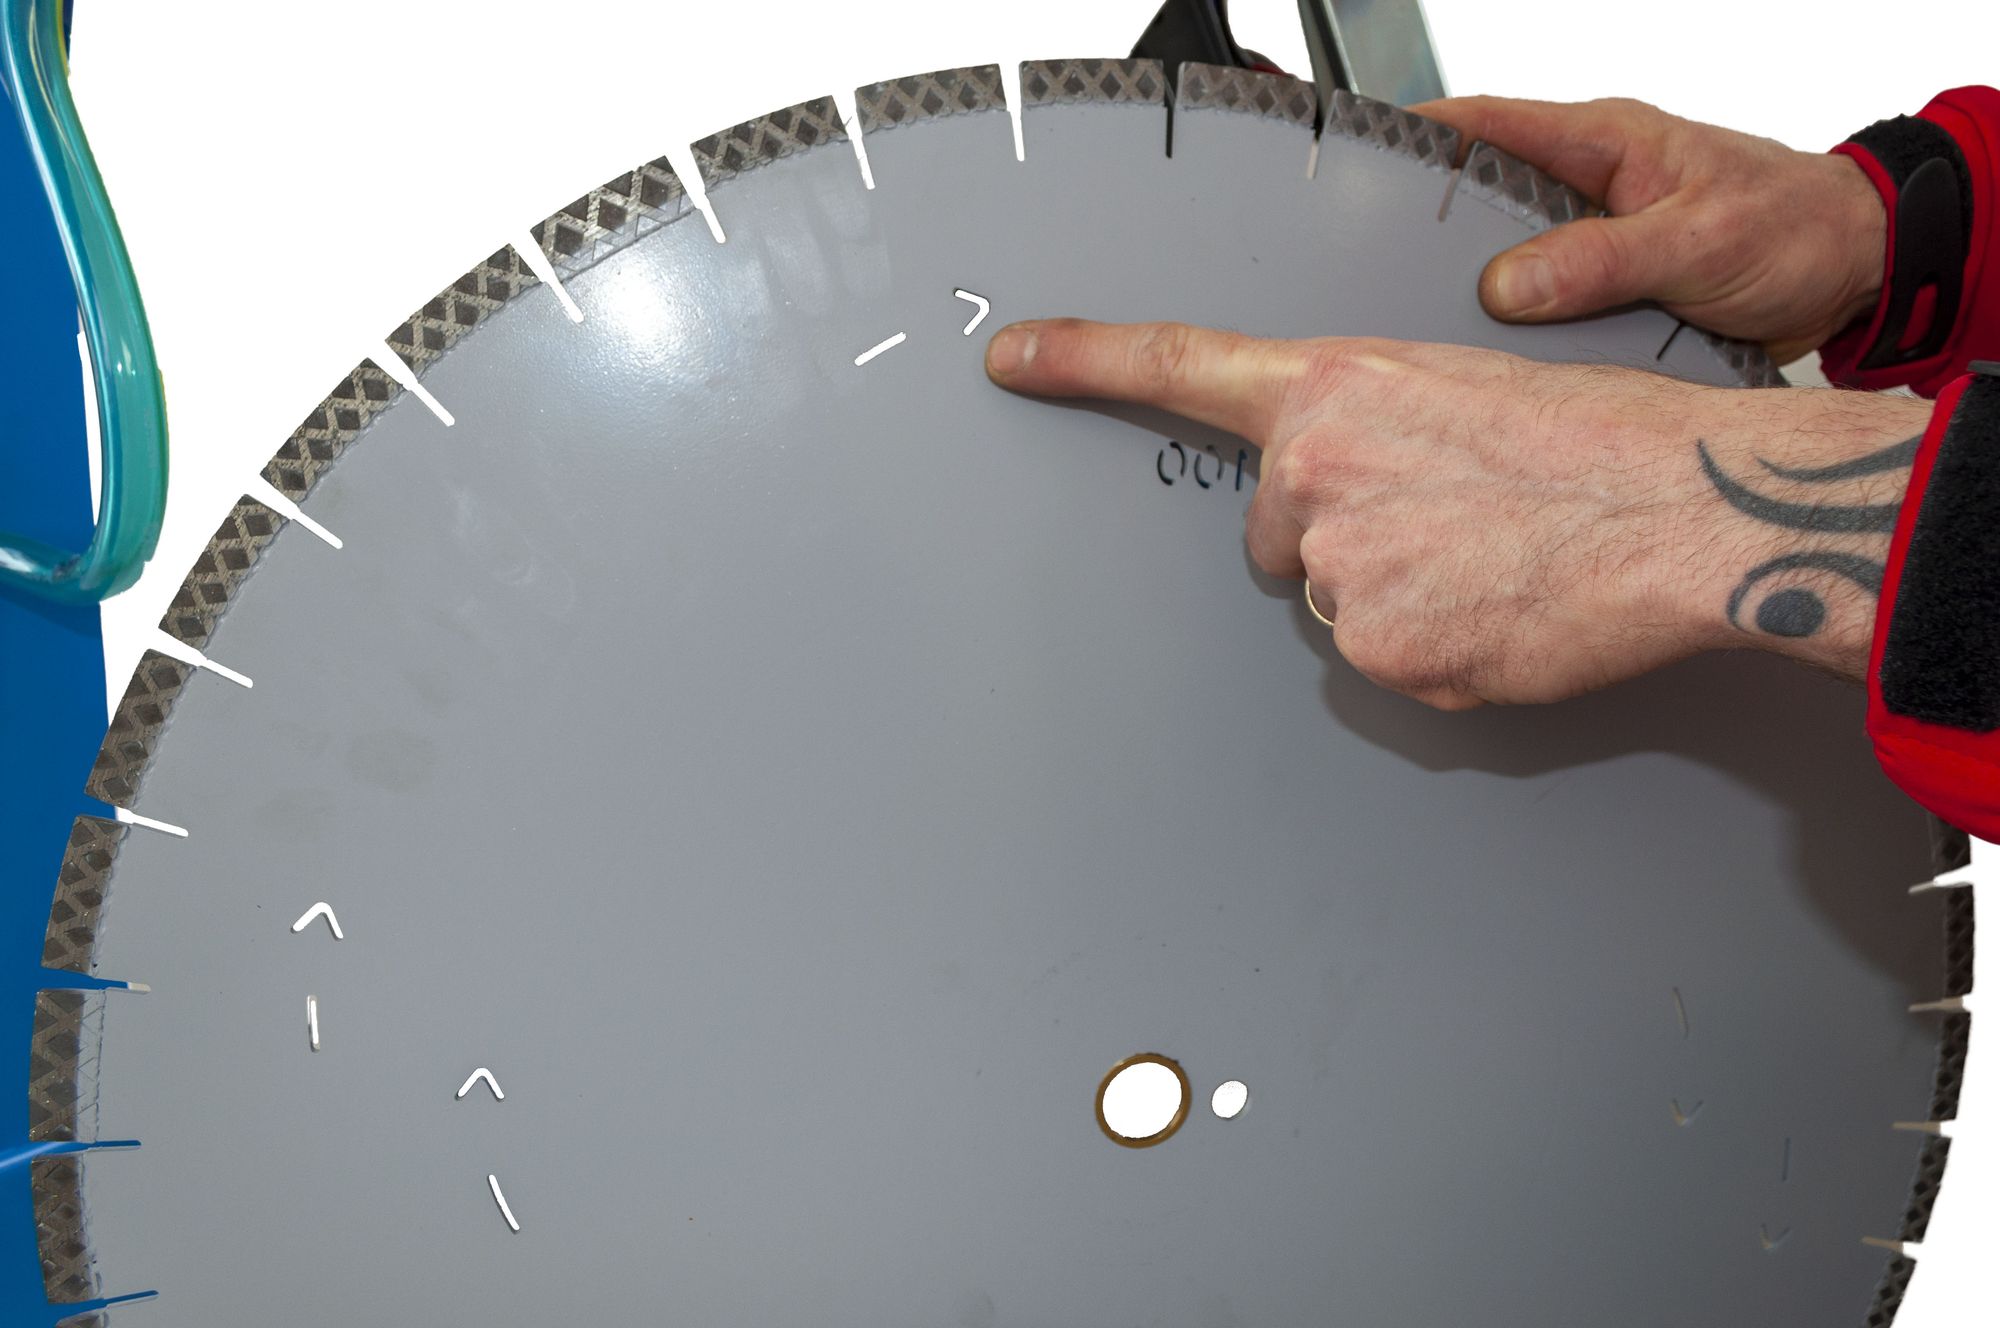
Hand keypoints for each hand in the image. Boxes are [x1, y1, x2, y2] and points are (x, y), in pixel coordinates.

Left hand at [986, 320, 1930, 707]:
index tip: (1014, 355)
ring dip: (1402, 599)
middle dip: (1342, 541)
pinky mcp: (1381, 651)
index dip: (1084, 359)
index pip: (1179, 364)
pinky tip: (1501, 612)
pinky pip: (1390, 665)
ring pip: (1341, 605)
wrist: (1682, 505)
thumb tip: (1346, 509)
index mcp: (1332, 387)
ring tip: (1494, 561)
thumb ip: (1367, 434)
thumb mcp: (1456, 391)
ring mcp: (1340, 569)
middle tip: (1448, 521)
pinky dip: (1438, 653)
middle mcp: (1313, 473)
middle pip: (1278, 541)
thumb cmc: (1592, 440)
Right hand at [1410, 96, 1885, 361]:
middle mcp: (1586, 187)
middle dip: (1424, 234)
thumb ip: (1600, 262)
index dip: (1418, 136)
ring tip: (1419, 329)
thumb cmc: (1795, 228)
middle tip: (1372, 274)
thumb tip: (1508, 285)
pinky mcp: (1601, 291)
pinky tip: (1486, 365)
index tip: (1358, 161)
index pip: (1488, 123)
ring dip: (1467, 296)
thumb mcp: (1698, 243)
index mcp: (1601, 143)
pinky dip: (1510, 336)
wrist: (1853, 272)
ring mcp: (1589, 241)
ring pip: (1501, 262)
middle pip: (1478, 201)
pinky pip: (1536, 310)